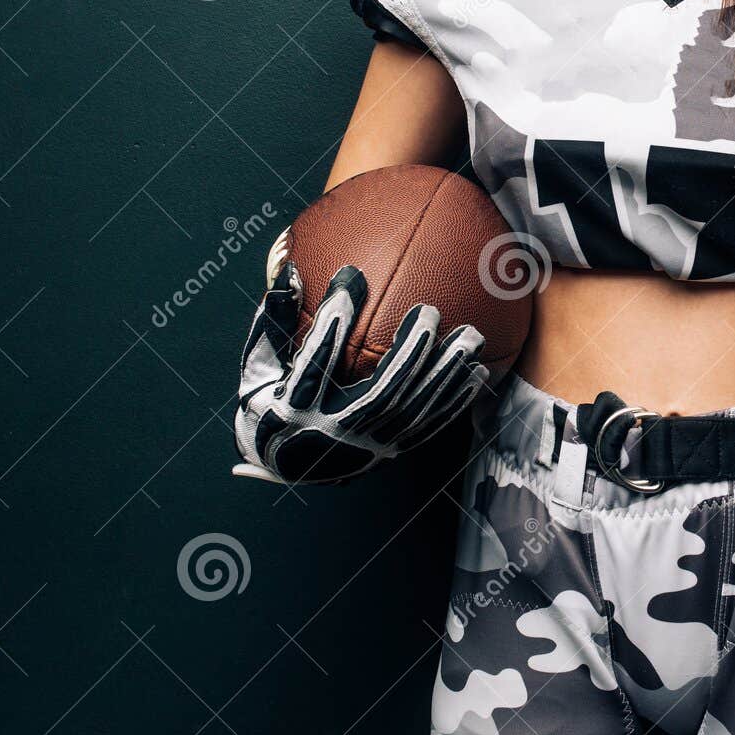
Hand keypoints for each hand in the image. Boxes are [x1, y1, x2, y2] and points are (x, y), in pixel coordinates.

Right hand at [231, 262, 489, 485]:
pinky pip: (426, 428)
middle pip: (379, 395)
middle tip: (430, 311)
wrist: (277, 464)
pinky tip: (477, 373)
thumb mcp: (257, 364)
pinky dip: (453, 402)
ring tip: (471, 337)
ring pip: (412, 412)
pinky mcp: (386, 453)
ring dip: (444, 375)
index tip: (351, 275)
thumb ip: (272, 321)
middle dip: (410, 353)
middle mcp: (330, 435)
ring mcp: (364, 448)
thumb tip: (290, 271)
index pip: (314, 362)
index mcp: (291, 411)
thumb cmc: (266, 398)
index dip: (332, 321)